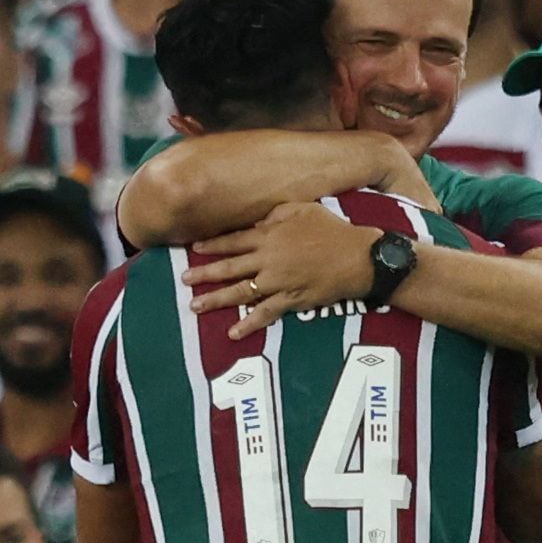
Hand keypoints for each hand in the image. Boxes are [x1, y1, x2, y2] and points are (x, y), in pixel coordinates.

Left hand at [188, 202, 383, 332]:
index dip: (212, 246)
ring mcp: (278, 283)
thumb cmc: (332, 230)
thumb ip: (276, 214)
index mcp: (269, 236)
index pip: (233, 241)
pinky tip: (233, 332)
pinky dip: (249, 324)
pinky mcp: (291, 301)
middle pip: (229, 268)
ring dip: (216, 300)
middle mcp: (268, 260)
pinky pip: (266, 314)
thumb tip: (258, 221)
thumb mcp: (303, 210)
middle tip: (184, 281)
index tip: (195, 250)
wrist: (358, 258)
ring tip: (195, 306)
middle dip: (204, 275)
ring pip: (240, 293)